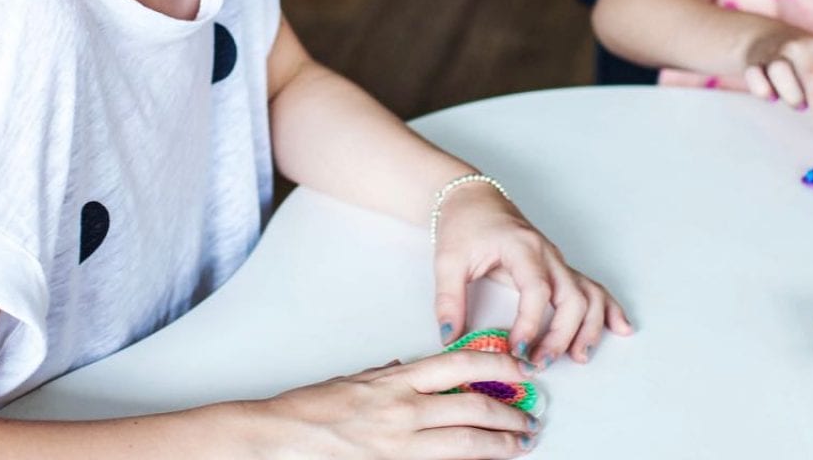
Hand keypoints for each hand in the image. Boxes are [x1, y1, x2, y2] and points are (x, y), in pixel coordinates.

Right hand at [261, 350, 538, 459]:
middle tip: (529, 419)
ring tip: (519, 446)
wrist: (283, 438)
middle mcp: (404, 410)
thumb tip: (410, 366)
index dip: (496, 366)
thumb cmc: (313, 407)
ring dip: (499, 445)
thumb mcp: (357, 377)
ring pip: (465, 443)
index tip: (519, 370)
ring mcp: (401, 445)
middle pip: (472, 407)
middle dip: (508, 414)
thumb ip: (390, 373)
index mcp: (397, 379)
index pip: (459, 364)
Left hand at [432, 182, 631, 369]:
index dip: (531, 324)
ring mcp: (556, 260)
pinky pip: (590, 287)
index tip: (517, 349)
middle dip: (562, 335)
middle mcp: (546, 253)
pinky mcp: (558, 267)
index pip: (537, 289)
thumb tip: (451, 338)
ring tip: (578, 357)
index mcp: (521, 246)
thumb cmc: (464, 222)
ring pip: (588, 294)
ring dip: (589, 328)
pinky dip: (607, 308)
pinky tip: (620, 327)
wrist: (473, 197)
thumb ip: (449, 300)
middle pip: (572, 296)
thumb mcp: (447, 259)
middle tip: (539, 362)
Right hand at [742, 26, 812, 145]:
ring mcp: (775, 54)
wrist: (763, 37)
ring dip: (795, 101)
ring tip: (798, 103)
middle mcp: (801, 49)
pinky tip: (772, 94)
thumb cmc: (803, 61)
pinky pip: (759, 85)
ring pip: (786, 85)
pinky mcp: (753, 63)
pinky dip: (766, 94)